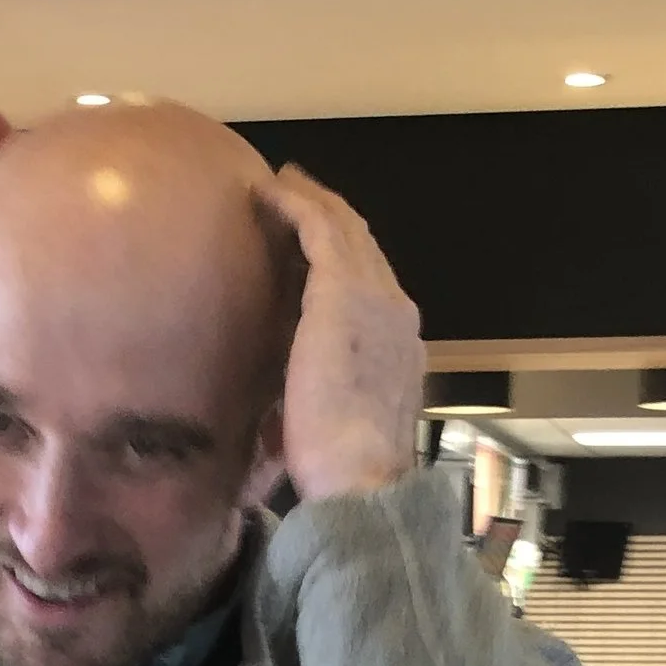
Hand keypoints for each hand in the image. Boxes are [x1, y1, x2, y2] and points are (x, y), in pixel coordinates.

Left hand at [269, 165, 423, 502]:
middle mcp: (396, 312)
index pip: (369, 287)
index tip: (309, 246)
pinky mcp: (343, 290)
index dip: (341, 260)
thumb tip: (273, 422)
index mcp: (396, 347)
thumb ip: (314, 407)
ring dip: (311, 202)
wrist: (361, 480)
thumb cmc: (340, 475)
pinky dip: (295, 206)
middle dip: (330, 217)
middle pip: (362, 247)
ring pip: (343, 229)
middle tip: (294, 194)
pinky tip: (268, 193)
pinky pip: (319, 229)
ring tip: (279, 185)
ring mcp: (375, 297)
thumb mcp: (333, 429)